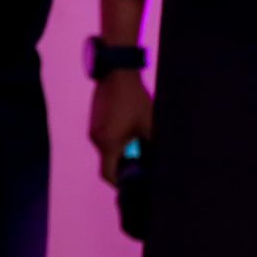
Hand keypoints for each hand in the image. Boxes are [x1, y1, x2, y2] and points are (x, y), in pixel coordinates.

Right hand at [89, 68, 155, 186]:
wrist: (117, 70)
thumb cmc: (134, 98)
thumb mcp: (150, 125)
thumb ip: (154, 146)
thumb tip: (162, 162)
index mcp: (108, 144)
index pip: (108, 175)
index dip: (120, 184)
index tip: (133, 186)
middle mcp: (96, 138)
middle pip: (108, 162)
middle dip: (124, 166)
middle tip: (142, 165)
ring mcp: (94, 127)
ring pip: (107, 149)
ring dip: (121, 151)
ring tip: (138, 144)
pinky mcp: (95, 118)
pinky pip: (105, 137)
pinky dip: (117, 140)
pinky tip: (131, 130)